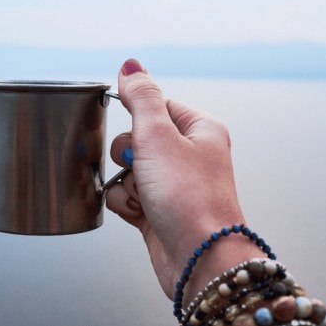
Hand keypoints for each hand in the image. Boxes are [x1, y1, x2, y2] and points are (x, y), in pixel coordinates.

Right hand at [105, 59, 263, 303]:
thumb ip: (141, 97)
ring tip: (145, 196)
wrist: (200, 260)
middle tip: (141, 166)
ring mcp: (174, 186)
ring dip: (126, 182)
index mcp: (200, 130)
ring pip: (128, 169)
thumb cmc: (189, 198)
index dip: (137, 117)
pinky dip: (127, 204)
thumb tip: (131, 65)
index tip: (134, 129)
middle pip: (137, 138)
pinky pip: (128, 196)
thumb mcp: (158, 135)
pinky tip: (141, 215)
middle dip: (128, 154)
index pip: (157, 105)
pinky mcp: (160, 212)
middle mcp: (190, 156)